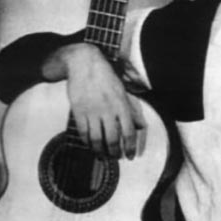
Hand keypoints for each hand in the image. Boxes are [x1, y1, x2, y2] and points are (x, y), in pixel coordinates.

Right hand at [43, 43, 145, 158]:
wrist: (84, 63)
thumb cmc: (105, 76)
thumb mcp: (123, 91)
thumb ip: (132, 109)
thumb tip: (141, 126)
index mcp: (121, 105)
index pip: (129, 132)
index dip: (130, 147)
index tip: (130, 156)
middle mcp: (108, 110)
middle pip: (112, 139)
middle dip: (114, 153)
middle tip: (115, 157)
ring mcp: (92, 111)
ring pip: (96, 139)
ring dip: (100, 151)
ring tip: (102, 155)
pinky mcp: (78, 111)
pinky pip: (83, 133)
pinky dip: (87, 142)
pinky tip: (90, 145)